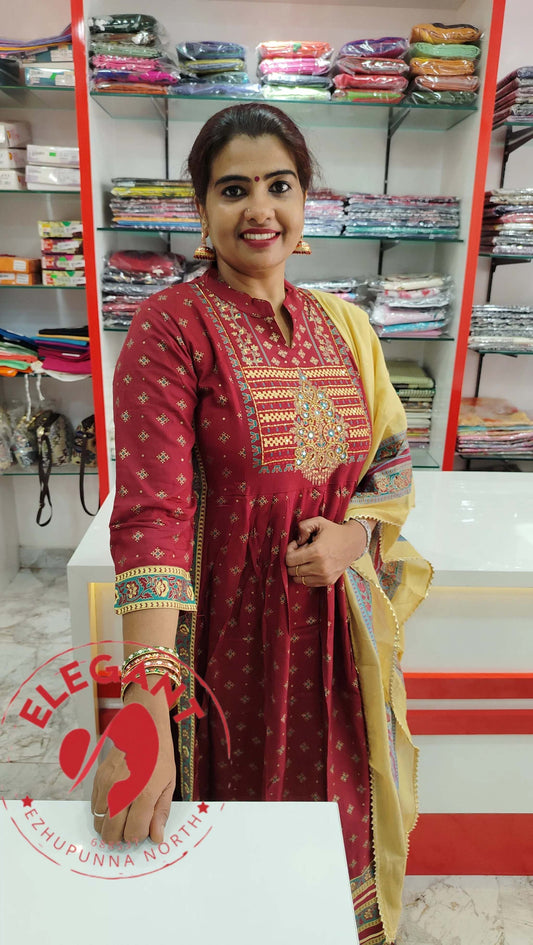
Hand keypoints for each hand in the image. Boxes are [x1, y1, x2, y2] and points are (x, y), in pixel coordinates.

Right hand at [91, 687, 175, 844]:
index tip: (142, 832)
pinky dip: (102, 812)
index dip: (137, 837)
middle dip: (120, 838)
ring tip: (121, 819)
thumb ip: (160, 813)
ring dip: (108, 827)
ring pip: (99, 821)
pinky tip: (114, 805)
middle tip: (128, 832)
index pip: (133, 832)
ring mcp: (107, 785)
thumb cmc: (160, 756)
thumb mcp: (168, 784)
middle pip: (111, 831)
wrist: (143, 728)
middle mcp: (122, 791)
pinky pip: (94, 807)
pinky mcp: (98, 778)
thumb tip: (156, 838)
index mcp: (144, 794)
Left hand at [285, 516, 370, 586]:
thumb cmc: (334, 532)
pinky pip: (307, 583)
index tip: (296, 544)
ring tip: (306, 558)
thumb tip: (297, 540)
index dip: (289, 551)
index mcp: (317, 552)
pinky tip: (312, 564)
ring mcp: (325, 576)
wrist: (354, 543)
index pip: (289, 560)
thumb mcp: (319, 522)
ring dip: (298, 569)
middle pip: (292, 571)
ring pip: (298, 579)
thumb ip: (303, 526)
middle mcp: (320, 567)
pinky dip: (306, 575)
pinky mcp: (328, 581)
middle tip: (300, 551)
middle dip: (292, 560)